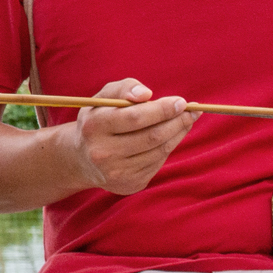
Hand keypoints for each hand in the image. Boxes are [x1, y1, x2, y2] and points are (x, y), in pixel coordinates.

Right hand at [61, 78, 196, 194]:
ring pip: (159, 151)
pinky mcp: (129, 185)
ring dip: (178, 134)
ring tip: (186, 120)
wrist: (82, 159)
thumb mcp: (103, 98)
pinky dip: (168, 147)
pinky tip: (171, 136)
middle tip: (191, 111)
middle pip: (151, 136)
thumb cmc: (98, 120)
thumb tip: (147, 94)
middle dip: (177, 121)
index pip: (134, 118)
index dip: (162, 110)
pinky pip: (157, 163)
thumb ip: (124, 88)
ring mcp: (116, 172)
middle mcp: (103, 153)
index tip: (181, 102)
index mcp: (94, 127)